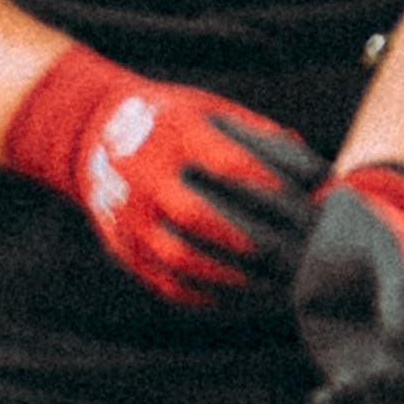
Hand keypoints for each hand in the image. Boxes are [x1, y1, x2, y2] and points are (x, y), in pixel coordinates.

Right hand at [0, 44, 322, 305]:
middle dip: (250, 240)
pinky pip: (163, 280)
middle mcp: (146, 175)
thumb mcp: (205, 108)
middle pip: (200, 218)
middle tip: (289, 254)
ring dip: (228, 275)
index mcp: (173, 134)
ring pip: (179, 258)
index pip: (230, 165)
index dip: (272, 187)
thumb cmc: (168, 119)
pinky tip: (234, 294)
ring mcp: (128, 214)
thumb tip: (312, 168)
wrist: (91, 133)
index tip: (307, 202)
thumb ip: (255, 134)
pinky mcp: (121, 245)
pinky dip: (201, 293)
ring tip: (267, 283)